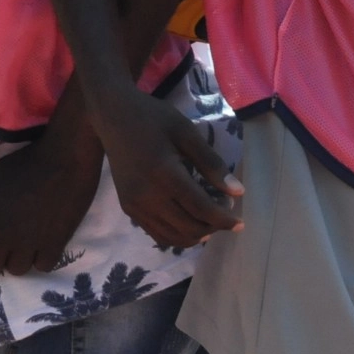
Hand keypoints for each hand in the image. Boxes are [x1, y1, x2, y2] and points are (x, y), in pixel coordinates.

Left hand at [0, 128, 103, 276]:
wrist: (66, 158)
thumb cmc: (29, 162)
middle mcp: (2, 234)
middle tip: (9, 247)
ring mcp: (28, 243)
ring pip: (17, 270)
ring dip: (22, 259)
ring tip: (31, 243)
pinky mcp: (53, 246)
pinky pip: (43, 267)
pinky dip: (45, 257)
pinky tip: (48, 242)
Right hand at [95, 87, 241, 250]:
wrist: (113, 117)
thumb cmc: (153, 118)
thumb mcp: (186, 132)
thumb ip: (211, 163)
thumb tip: (237, 191)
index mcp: (164, 174)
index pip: (200, 208)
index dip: (223, 220)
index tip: (240, 223)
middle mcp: (147, 196)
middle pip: (188, 227)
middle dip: (212, 228)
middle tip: (224, 215)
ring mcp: (135, 205)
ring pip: (172, 237)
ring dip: (196, 235)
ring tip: (209, 221)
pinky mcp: (128, 208)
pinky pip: (156, 234)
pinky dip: (176, 235)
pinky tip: (188, 222)